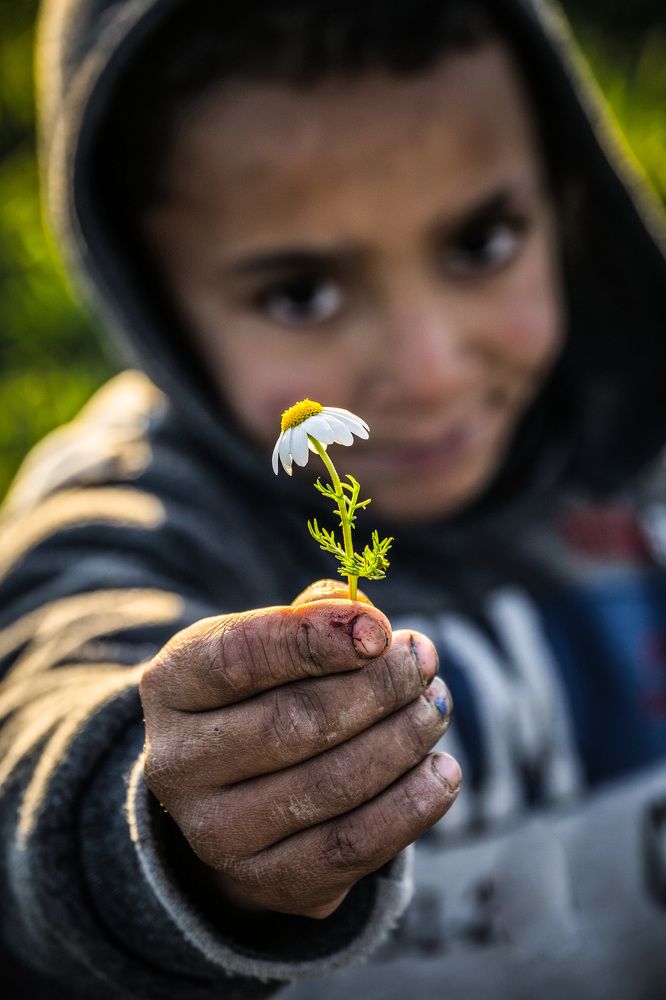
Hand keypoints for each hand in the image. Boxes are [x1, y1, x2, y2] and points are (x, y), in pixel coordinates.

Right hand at [140, 580, 459, 918]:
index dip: (316, 640)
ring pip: (331, 783)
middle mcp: (177, 763)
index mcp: (171, 685)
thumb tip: (370, 623)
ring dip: (402, 740)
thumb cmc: (262, 695)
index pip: (240, 657)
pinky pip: (353, 846)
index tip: (383, 630)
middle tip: (424, 662)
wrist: (234, 795)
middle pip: (294, 721)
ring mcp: (214, 833)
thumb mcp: (270, 643)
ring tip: (434, 708)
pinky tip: (442, 772)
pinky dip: (411, 806)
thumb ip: (315, 617)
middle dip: (378, 687)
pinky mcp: (265, 882)